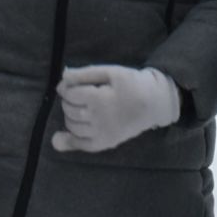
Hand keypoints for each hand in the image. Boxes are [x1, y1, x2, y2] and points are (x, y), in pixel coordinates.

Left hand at [51, 64, 180, 153]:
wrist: (154, 103)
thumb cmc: (132, 84)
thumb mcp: (110, 72)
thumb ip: (85, 74)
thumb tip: (62, 77)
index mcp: (99, 98)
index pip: (69, 94)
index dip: (67, 88)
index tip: (72, 84)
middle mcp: (98, 118)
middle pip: (69, 110)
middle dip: (68, 101)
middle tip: (78, 95)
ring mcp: (101, 133)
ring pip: (72, 126)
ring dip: (70, 116)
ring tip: (80, 108)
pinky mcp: (105, 143)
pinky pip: (81, 144)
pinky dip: (69, 140)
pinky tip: (62, 136)